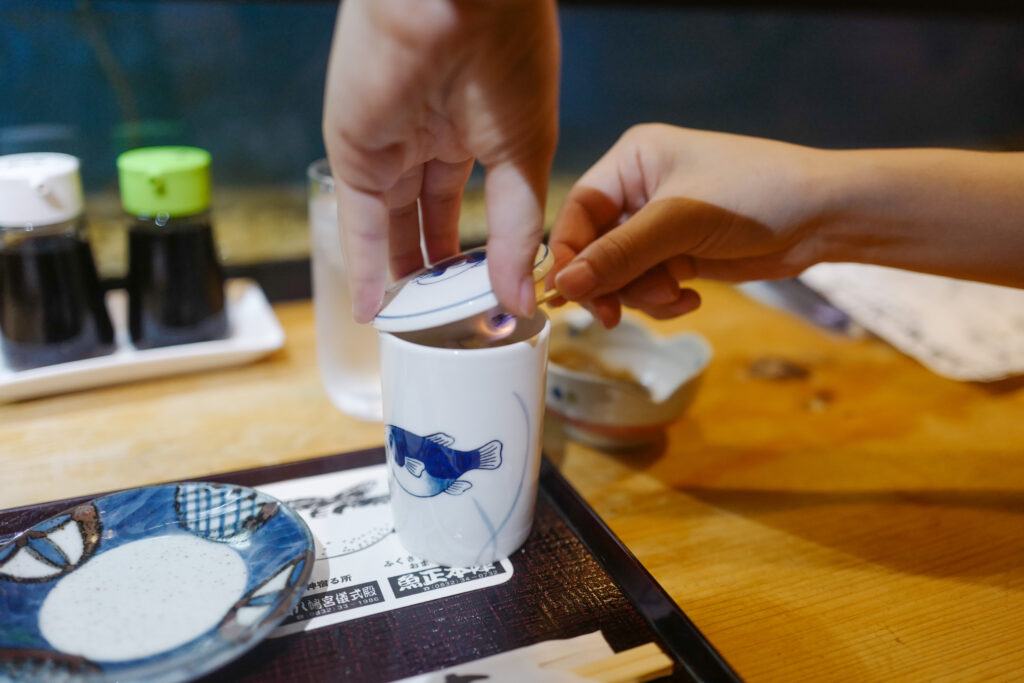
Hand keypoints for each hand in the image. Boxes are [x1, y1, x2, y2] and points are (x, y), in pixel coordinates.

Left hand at [323, 0, 558, 321]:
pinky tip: (375, 310)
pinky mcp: (354, 152)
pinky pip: (358, 221)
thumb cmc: (507, 56)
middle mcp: (430, 139)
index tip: (494, 295)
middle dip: (439, 268)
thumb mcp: (524, 157)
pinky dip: (364, 266)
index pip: (477, 206)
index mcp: (478, 132)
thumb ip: (516, 232)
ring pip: (393, 225)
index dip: (483, 253)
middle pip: (429, 218)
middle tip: (452, 316)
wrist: (459, 1)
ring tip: (417, 325)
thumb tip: (523, 296)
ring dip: (403, 274)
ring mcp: (390, 146)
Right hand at [548, 124, 828, 326]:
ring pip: (620, 274)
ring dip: (641, 293)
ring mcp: (660, 225)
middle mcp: (640, 190)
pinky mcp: (680, 254)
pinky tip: (691, 298)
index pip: (577, 211)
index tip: (569, 294)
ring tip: (676, 293)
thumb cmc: (755, 194)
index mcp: (632, 160)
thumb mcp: (679, 221)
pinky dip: (662, 299)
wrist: (824, 216)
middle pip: (594, 249)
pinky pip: (648, 286)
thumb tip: (562, 286)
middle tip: (614, 316)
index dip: (568, 254)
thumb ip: (618, 255)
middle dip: (610, 282)